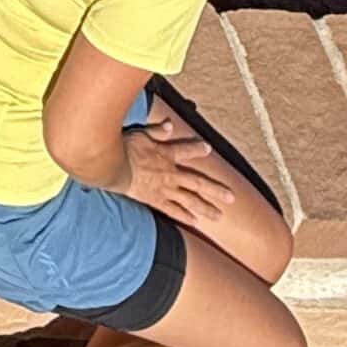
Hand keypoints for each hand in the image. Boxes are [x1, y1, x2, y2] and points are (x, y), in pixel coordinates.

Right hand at [121, 109, 236, 229]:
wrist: (115, 166)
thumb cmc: (125, 147)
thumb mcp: (141, 133)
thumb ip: (157, 130)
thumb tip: (171, 125)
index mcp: (167, 154)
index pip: (186, 150)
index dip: (198, 149)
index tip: (208, 148)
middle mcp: (171, 173)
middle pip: (197, 182)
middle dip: (215, 190)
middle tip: (231, 198)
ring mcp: (165, 189)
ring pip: (190, 199)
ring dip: (206, 207)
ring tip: (219, 216)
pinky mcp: (156, 200)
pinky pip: (173, 210)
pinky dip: (184, 216)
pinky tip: (195, 221)